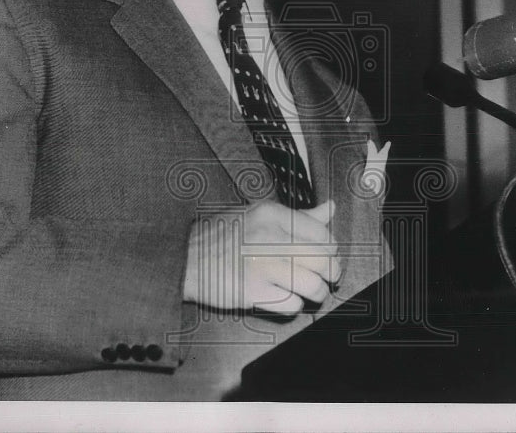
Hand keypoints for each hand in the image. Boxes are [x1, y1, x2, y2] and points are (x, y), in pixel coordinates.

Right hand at [182, 200, 340, 315]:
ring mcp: (262, 265)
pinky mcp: (253, 291)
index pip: (323, 235)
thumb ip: (299, 216)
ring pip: (313, 285)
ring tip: (308, 291)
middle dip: (330, 274)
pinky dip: (294, 305)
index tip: (327, 257)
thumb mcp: (258, 214)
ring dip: (316, 293)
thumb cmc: (221, 236)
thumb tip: (330, 209)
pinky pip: (292, 304)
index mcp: (272, 214)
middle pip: (324, 260)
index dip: (331, 250)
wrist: (184, 258)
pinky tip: (285, 298)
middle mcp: (269, 237)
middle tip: (325, 277)